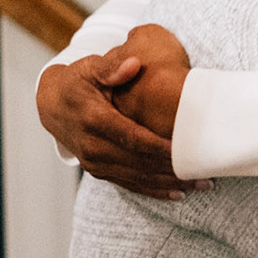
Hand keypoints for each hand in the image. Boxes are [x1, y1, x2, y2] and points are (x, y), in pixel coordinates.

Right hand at [38, 47, 199, 199]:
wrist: (50, 105)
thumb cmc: (78, 82)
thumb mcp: (90, 67)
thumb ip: (111, 67)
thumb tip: (133, 63)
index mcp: (94, 120)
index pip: (135, 139)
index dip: (163, 148)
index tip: (189, 152)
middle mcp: (93, 146)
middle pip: (140, 163)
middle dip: (174, 170)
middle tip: (207, 174)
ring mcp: (95, 162)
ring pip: (137, 178)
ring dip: (169, 184)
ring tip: (201, 185)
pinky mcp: (98, 171)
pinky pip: (129, 184)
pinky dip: (153, 190)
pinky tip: (177, 194)